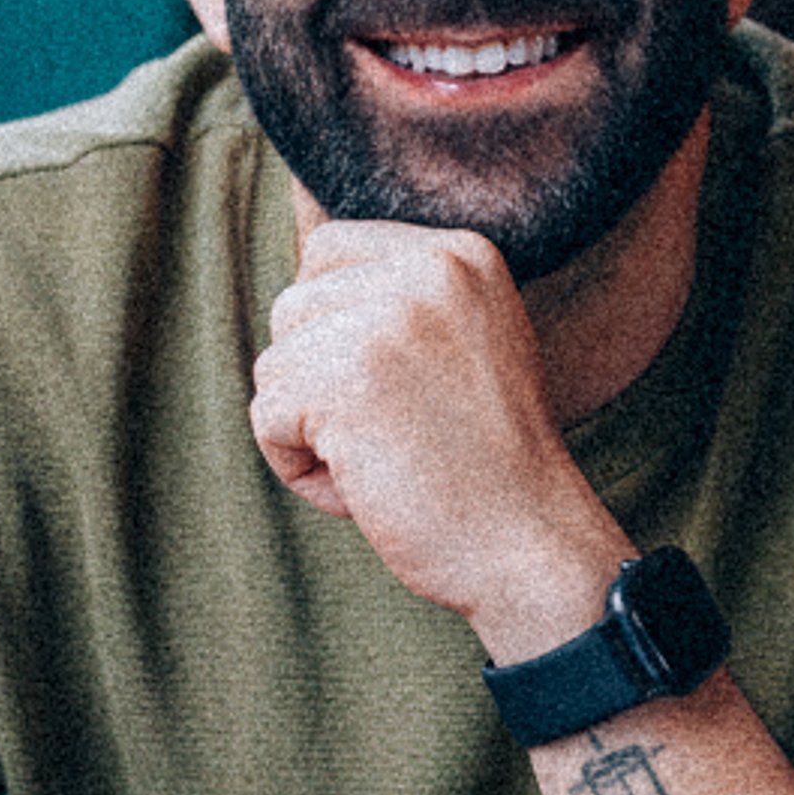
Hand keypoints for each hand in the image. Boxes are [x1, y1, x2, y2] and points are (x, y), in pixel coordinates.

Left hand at [250, 219, 625, 640]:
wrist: (527, 545)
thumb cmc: (486, 462)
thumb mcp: (463, 342)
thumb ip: (395, 299)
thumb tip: (298, 282)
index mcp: (460, 254)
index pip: (328, 249)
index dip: (330, 324)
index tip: (388, 384)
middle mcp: (427, 272)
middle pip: (293, 306)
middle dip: (316, 379)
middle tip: (392, 432)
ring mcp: (385, 323)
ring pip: (273, 362)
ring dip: (307, 425)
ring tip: (384, 457)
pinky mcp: (343, 383)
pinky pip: (266, 416)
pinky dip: (297, 465)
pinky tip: (363, 487)